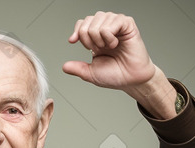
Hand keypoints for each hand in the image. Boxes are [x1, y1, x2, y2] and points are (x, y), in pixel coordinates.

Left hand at [63, 11, 177, 118]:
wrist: (131, 80)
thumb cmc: (115, 75)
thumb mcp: (91, 73)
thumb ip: (77, 68)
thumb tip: (64, 67)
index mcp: (97, 37)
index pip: (82, 23)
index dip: (77, 31)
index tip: (72, 41)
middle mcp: (106, 28)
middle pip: (88, 21)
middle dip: (88, 38)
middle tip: (98, 49)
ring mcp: (116, 24)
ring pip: (98, 20)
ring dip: (99, 38)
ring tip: (109, 47)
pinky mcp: (127, 24)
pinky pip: (111, 22)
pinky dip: (109, 36)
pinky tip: (115, 43)